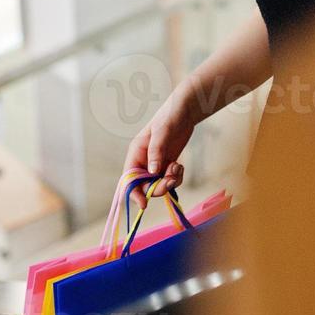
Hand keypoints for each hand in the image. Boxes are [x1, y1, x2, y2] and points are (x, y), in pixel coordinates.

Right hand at [123, 89, 197, 204]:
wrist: (185, 110)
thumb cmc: (170, 116)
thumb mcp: (162, 133)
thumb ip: (156, 152)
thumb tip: (152, 172)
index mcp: (136, 153)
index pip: (129, 179)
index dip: (134, 193)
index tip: (144, 204)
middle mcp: (143, 161)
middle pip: (145, 186)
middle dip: (158, 187)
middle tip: (171, 180)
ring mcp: (155, 164)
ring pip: (159, 185)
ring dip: (169, 182)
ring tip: (177, 167)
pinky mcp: (167, 165)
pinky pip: (169, 180)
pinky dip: (176, 178)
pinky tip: (179, 166)